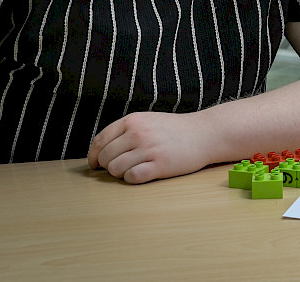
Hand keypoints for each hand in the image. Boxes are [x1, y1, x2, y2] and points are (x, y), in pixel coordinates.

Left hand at [87, 111, 212, 183]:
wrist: (206, 133)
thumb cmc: (176, 130)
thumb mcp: (148, 121)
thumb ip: (126, 131)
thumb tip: (100, 151)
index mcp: (133, 120)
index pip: (100, 141)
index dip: (93, 156)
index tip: (95, 164)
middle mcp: (138, 133)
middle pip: (105, 158)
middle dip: (109, 166)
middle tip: (122, 166)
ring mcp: (149, 149)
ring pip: (116, 169)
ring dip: (122, 173)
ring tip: (136, 168)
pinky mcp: (160, 165)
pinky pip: (132, 178)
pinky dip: (133, 179)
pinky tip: (144, 173)